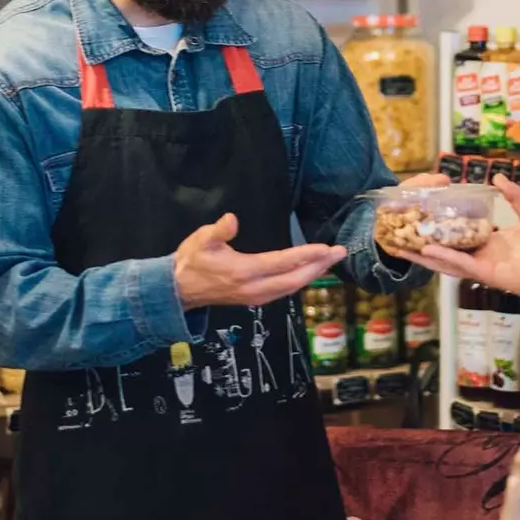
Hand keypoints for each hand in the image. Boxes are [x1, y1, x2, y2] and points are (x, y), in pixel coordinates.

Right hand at [174, 214, 346, 309]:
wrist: (179, 291)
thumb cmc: (191, 262)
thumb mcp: (200, 241)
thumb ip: (217, 231)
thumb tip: (231, 219)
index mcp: (243, 272)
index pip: (282, 263)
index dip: (305, 255)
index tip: (325, 248)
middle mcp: (254, 288)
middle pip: (294, 279)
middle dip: (319, 266)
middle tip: (340, 253)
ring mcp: (256, 297)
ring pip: (291, 287)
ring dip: (313, 274)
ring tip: (330, 260)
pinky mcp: (255, 299)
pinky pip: (285, 290)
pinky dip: (301, 280)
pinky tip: (310, 272)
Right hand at [395, 175, 519, 304]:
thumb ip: (514, 196)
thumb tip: (497, 177)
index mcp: (486, 239)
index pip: (457, 230)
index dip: (440, 224)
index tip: (422, 214)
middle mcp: (477, 252)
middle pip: (444, 246)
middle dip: (422, 241)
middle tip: (400, 232)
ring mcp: (476, 263)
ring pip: (444, 258)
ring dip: (423, 253)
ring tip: (400, 245)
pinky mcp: (481, 272)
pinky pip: (458, 263)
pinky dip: (442, 257)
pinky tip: (426, 250)